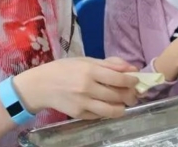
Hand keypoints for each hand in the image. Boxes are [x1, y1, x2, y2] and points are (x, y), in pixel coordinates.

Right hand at [14, 57, 138, 119]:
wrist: (41, 85)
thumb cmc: (64, 69)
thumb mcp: (85, 60)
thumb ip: (109, 64)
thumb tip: (132, 68)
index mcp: (89, 70)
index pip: (118, 78)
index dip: (131, 80)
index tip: (136, 80)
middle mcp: (87, 87)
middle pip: (118, 95)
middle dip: (131, 95)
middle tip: (133, 93)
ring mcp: (83, 103)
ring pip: (112, 109)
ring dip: (123, 106)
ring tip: (123, 102)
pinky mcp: (79, 114)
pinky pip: (101, 115)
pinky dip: (108, 111)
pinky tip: (107, 105)